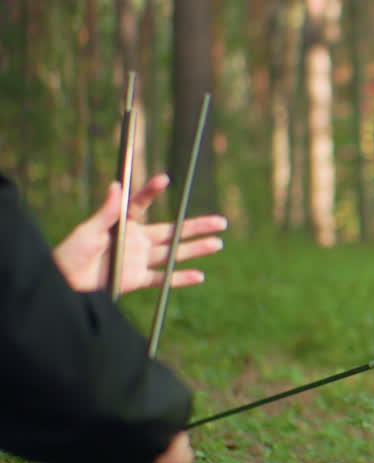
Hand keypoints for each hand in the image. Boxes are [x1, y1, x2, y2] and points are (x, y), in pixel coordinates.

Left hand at [52, 174, 227, 293]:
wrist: (64, 282)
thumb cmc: (71, 252)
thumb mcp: (88, 230)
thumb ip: (106, 211)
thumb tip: (115, 184)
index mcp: (124, 224)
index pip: (141, 205)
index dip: (152, 192)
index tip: (165, 180)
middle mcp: (137, 240)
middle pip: (172, 231)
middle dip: (197, 226)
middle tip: (221, 221)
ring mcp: (139, 260)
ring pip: (173, 253)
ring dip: (196, 249)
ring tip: (218, 244)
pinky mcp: (137, 279)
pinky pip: (161, 278)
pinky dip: (180, 278)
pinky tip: (199, 276)